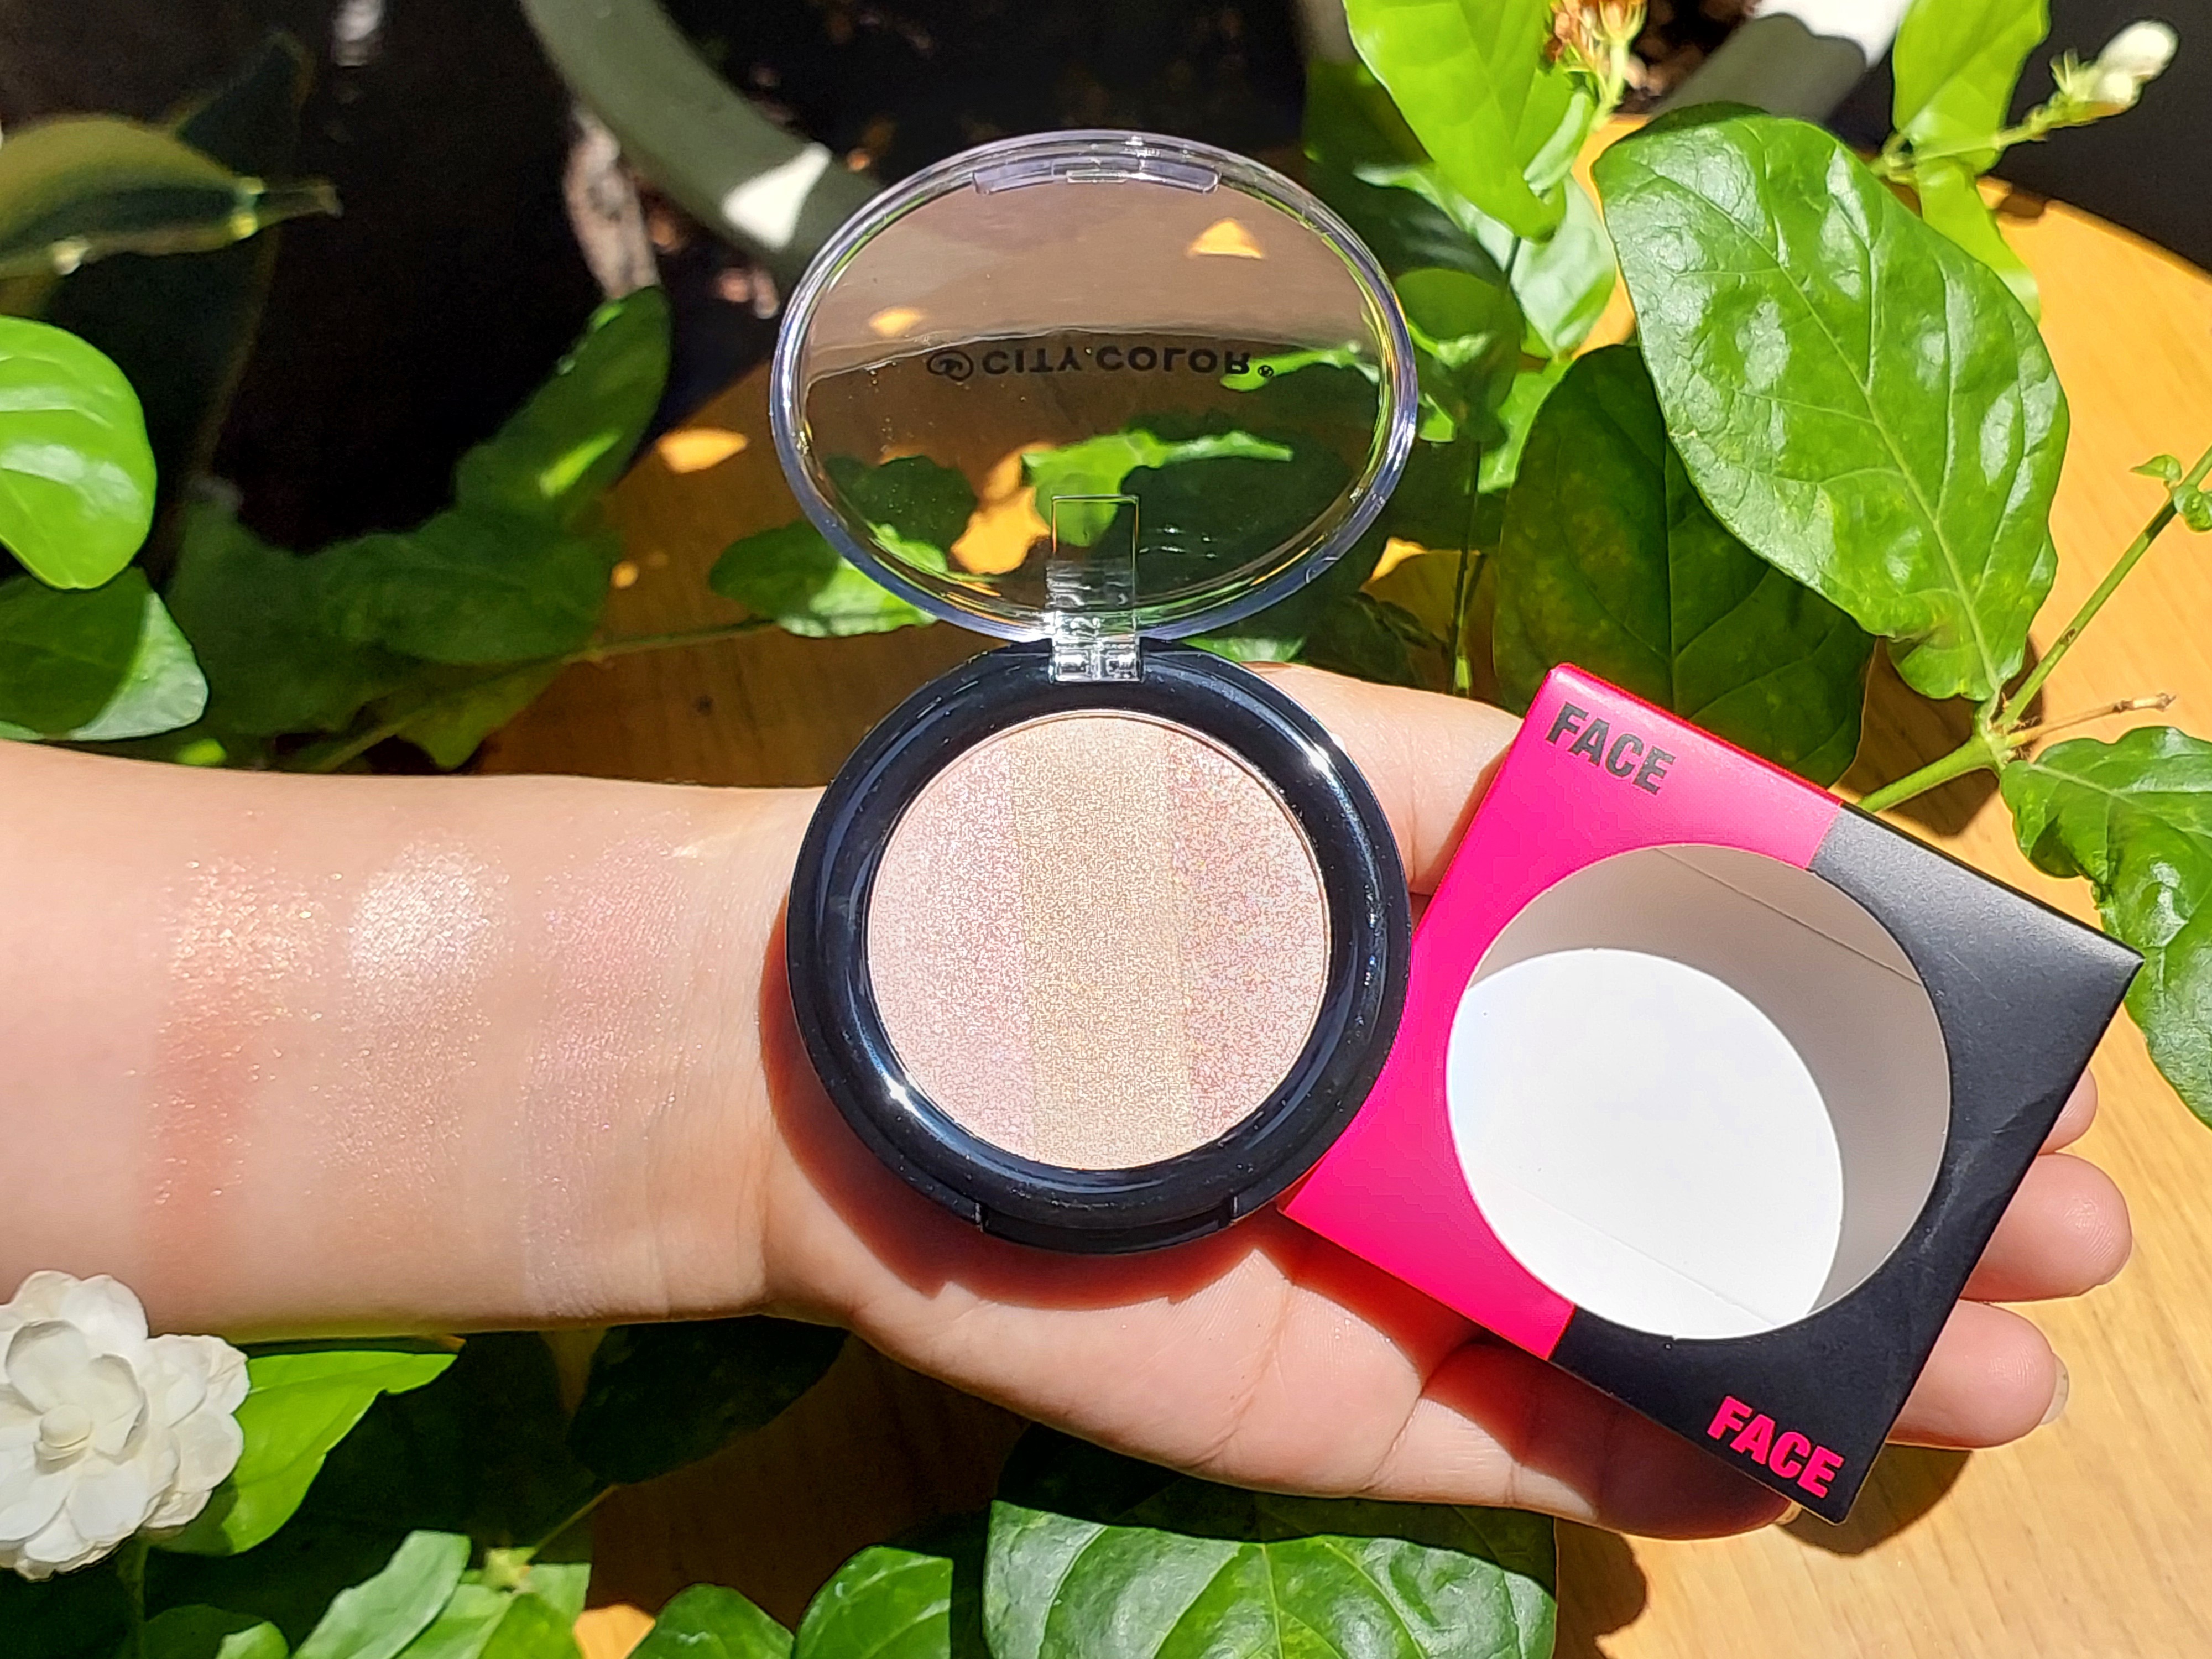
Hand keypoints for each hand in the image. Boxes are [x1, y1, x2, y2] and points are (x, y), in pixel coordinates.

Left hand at [747, 667, 2131, 1538]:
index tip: (2004, 1032)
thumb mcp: (1333, 773)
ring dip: (1832, 1343)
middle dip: (1899, 1201)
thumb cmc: (1109, 851)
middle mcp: (1463, 1118)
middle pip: (1720, 1179)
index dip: (1867, 1027)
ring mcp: (1412, 1270)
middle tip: (2067, 1219)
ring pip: (1657, 1325)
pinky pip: (1529, 1446)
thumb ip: (1511, 791)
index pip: (1714, 1003)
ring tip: (2001, 1358)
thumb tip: (1715, 818)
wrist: (897, 1021)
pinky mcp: (1338, 1398)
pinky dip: (1663, 1458)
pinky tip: (1800, 1457)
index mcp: (1473, 961)